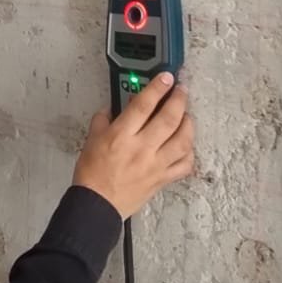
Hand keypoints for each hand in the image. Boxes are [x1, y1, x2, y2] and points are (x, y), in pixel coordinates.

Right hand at [73, 73, 194, 220]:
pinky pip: (184, 165)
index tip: (166, 77)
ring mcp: (155, 165)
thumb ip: (103, 120)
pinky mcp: (162, 179)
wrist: (96, 205)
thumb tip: (113, 108)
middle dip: (179, 99)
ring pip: (183, 140)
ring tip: (186, 115)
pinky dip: (189, 153)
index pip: (144, 104)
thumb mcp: (92, 140)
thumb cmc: (92, 175)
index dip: (158, 87)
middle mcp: (141, 148)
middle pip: (169, 118)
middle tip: (181, 90)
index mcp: (121, 136)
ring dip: (188, 123)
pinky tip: (186, 145)